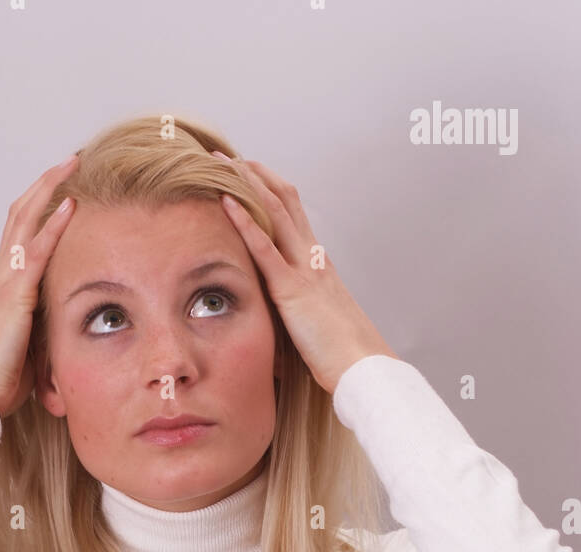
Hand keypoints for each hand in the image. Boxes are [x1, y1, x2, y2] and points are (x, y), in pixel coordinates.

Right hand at [0, 154, 78, 418]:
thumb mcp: (28, 346)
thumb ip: (43, 326)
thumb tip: (66, 325)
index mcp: (2, 287)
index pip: (21, 234)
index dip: (39, 207)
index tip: (62, 189)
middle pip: (20, 214)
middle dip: (44, 184)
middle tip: (69, 161)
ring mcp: (3, 281)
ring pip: (25, 220)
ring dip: (48, 189)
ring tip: (71, 166)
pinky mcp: (13, 295)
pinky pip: (36, 250)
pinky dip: (53, 225)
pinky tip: (70, 206)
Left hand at [212, 152, 398, 396]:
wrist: (362, 367)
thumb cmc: (343, 355)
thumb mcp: (317, 327)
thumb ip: (298, 316)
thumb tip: (279, 331)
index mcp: (319, 264)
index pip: (294, 214)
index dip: (271, 189)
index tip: (249, 173)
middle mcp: (313, 257)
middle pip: (284, 200)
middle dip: (254, 174)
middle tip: (228, 156)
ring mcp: (304, 269)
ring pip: (275, 211)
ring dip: (245, 184)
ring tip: (218, 163)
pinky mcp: (292, 289)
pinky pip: (265, 247)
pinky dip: (244, 221)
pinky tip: (225, 202)